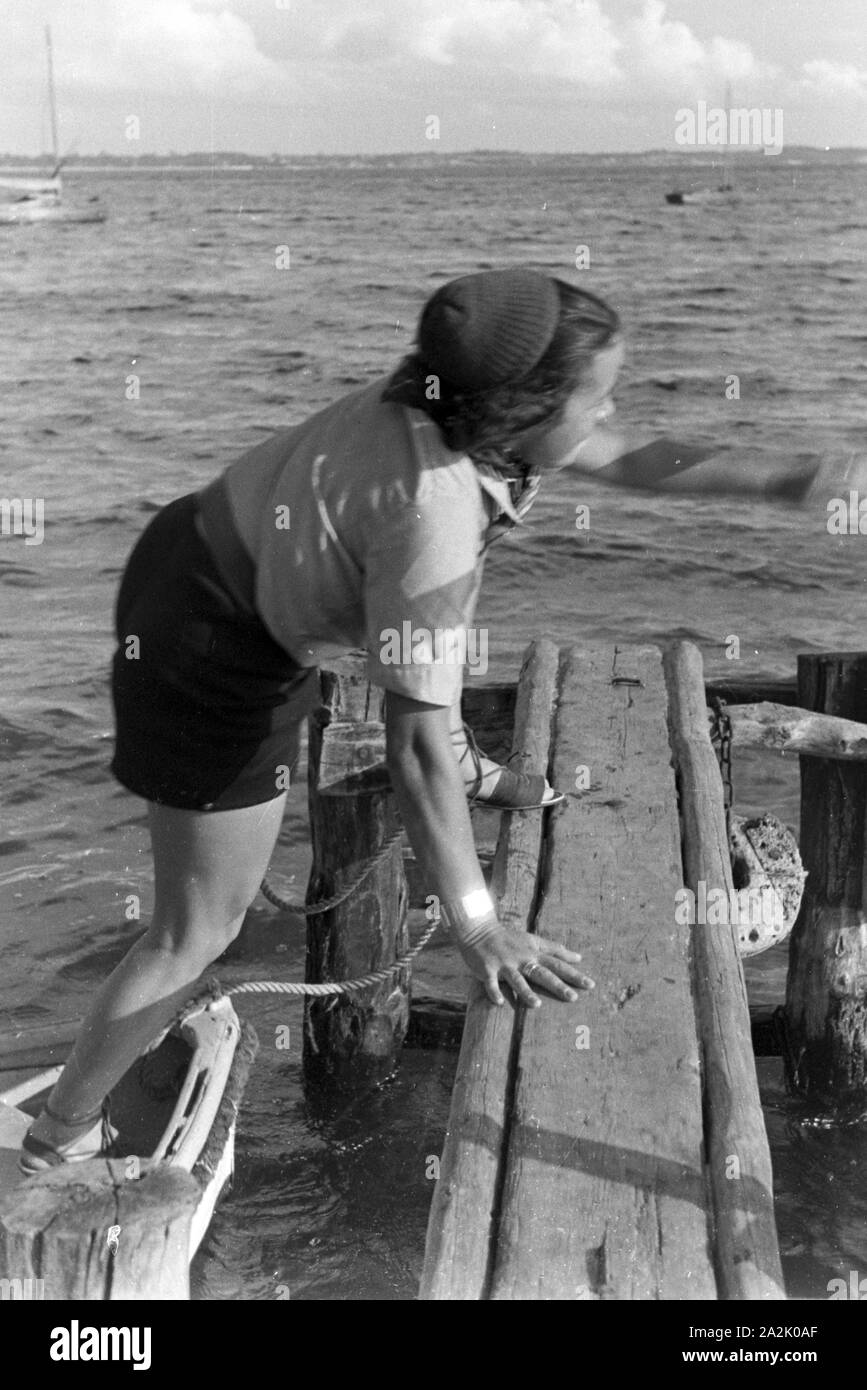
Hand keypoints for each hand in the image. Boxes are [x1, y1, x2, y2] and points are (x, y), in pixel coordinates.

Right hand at [456, 923, 594, 1007]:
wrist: (478, 930)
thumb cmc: (509, 938)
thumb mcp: (534, 940)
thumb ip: (556, 949)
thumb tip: (579, 957)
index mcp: (533, 953)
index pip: (558, 964)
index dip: (574, 974)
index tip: (590, 985)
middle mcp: (521, 958)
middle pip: (542, 973)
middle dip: (557, 985)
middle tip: (573, 998)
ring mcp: (504, 964)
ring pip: (517, 980)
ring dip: (526, 992)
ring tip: (537, 1005)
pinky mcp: (487, 969)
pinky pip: (491, 983)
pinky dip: (494, 992)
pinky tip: (500, 1003)